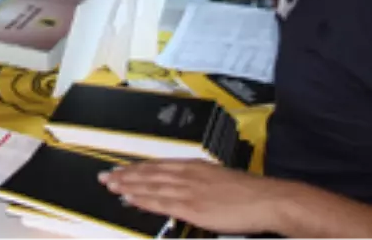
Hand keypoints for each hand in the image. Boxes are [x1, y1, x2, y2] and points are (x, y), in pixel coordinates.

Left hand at [100, 161, 293, 234]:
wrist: (266, 199)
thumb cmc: (248, 192)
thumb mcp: (219, 178)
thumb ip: (200, 181)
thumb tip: (187, 186)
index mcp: (194, 166)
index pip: (158, 165)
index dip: (137, 168)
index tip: (121, 169)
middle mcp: (187, 174)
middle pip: (149, 173)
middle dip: (125, 175)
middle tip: (104, 176)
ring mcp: (187, 189)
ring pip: (150, 186)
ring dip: (128, 186)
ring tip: (111, 186)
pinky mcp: (191, 206)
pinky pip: (160, 202)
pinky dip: (141, 199)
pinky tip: (129, 199)